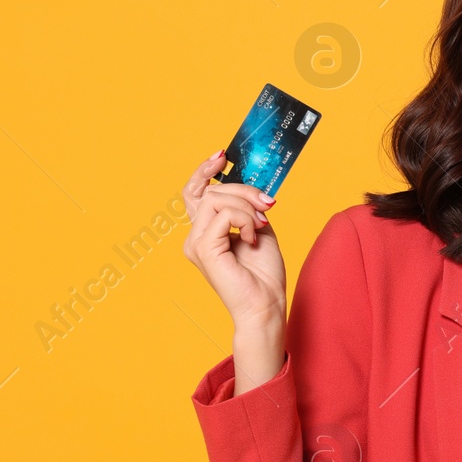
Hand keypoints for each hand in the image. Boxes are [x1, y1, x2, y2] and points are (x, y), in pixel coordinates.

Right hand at [182, 152, 287, 389]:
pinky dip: (244, 220)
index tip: (221, 155)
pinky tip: (253, 237)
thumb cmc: (263, 275)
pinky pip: (223, 214)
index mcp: (205, 232)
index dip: (204, 171)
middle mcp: (195, 236)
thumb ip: (247, 207)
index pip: (195, 192)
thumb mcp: (258, 229)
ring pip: (216, 199)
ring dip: (246, 206)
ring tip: (260, 226)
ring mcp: (196, 243)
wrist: (266, 305)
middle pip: (210, 191)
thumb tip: (248, 186)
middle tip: (267, 203)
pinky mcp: (203, 248)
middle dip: (243, 189)